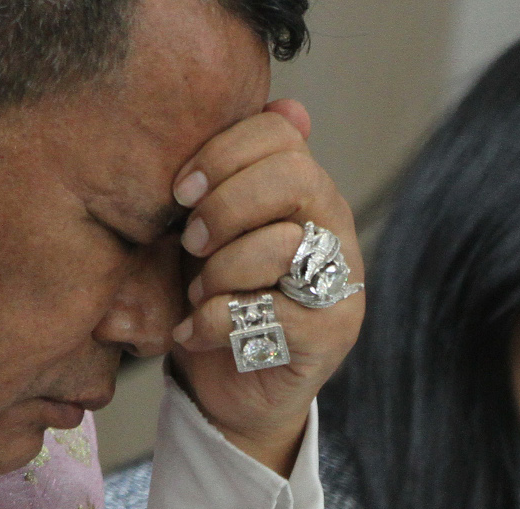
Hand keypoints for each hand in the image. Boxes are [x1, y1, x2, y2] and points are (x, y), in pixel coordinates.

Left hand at [169, 99, 364, 475]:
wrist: (231, 390)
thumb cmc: (219, 299)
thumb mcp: (211, 230)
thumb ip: (233, 175)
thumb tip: (291, 106)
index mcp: (307, 191)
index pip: (282, 136)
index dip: (224, 153)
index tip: (179, 189)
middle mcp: (334, 228)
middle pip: (294, 177)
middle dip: (226, 205)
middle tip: (190, 240)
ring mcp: (340, 282)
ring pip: (284, 244)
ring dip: (221, 270)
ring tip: (196, 294)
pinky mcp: (331, 334)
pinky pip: (272, 312)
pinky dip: (218, 321)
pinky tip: (196, 331)